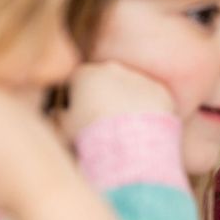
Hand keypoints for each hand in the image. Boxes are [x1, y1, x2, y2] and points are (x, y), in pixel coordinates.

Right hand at [58, 60, 176, 141]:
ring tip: (124, 129)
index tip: (79, 113)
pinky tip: (142, 129)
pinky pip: (152, 98)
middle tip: (103, 122)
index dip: (76, 97)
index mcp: (87, 73)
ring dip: (127, 101)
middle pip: (106, 79)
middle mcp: (115, 69)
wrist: (129, 151)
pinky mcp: (162, 92)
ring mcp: (141, 78)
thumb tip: (57, 115)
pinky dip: (148, 110)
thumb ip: (57, 117)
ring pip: (131, 87)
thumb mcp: (63, 130)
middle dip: (104, 95)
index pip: (77, 79)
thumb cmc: (90, 140)